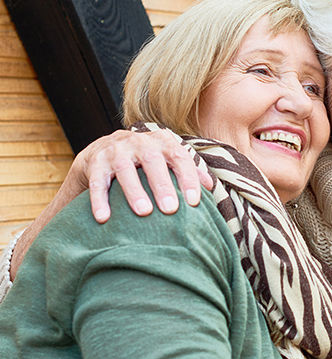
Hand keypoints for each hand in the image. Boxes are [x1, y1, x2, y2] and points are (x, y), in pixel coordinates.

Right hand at [68, 129, 213, 222]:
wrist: (102, 151)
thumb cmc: (145, 162)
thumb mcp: (167, 160)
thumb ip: (188, 171)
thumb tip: (211, 186)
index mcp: (162, 140)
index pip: (179, 157)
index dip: (188, 178)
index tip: (194, 201)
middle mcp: (139, 140)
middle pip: (152, 160)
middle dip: (162, 185)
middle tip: (170, 209)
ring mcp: (115, 149)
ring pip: (124, 169)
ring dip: (134, 191)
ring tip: (143, 212)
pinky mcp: (94, 161)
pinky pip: (97, 181)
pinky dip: (99, 199)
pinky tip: (103, 218)